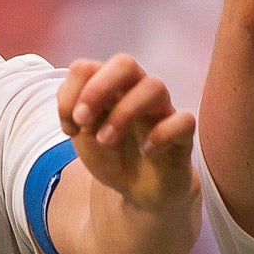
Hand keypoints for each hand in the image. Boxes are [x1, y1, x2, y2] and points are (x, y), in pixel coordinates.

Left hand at [58, 55, 198, 216]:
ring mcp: (161, 111)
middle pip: (124, 64)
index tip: (70, 128)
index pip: (87, 68)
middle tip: (83, 120)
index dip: (71, 94)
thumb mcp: (84, 136)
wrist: (138, 190)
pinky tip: (147, 151)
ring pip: (154, 87)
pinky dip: (162, 135)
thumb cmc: (112, 155)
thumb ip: (74, 114)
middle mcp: (137, 92)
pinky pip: (183, 121)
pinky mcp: (182, 134)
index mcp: (110, 89)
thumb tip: (76, 104)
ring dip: (123, 113)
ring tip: (106, 141)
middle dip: (98, 89)